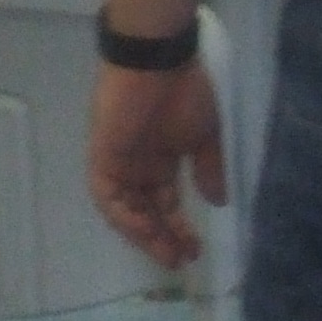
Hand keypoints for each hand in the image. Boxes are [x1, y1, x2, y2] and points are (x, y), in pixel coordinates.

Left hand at [89, 60, 225, 268]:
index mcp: (160, 161)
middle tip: (180, 260)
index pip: (166, 205)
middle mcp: (137, 167)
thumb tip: (218, 201)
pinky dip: (123, 215)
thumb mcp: (204, 136)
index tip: (195, 250)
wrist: (158, 60)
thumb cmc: (183, 91)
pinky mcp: (103, 157)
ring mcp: (118, 163)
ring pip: (125, 210)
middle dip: (162, 239)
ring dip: (143, 233)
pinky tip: (144, 229)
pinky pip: (108, 196)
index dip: (178, 229)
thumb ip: (209, 169)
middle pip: (146, 213)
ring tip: (165, 252)